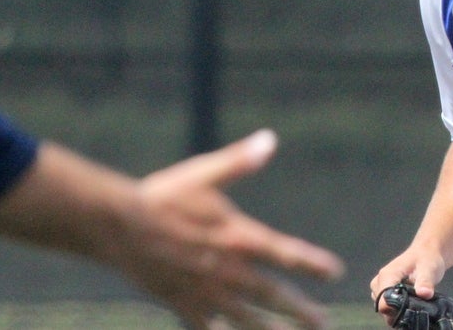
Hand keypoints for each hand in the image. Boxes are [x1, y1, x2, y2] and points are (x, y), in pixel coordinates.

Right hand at [117, 129, 345, 328]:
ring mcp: (205, 292)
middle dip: (300, 310)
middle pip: (272, 295)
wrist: (117, 227)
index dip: (312, 264)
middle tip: (323, 323)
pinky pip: (210, 328)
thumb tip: (269, 140)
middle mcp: (226, 270)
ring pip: (246, 318)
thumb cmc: (162, 196)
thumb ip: (239, 161)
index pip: (286, 254)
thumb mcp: (204, 173)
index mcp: (237, 237)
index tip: (335, 273)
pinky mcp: (182, 304)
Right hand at [369, 250, 447, 325]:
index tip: (410, 310)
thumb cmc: (427, 259)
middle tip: (415, 308)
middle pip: (382, 307)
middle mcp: (379, 281)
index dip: (396, 310)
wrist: (425, 253)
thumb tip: (425, 294)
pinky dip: (397, 309)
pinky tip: (409, 304)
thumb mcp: (430, 269)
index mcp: (387, 275)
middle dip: (398, 312)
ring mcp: (379, 287)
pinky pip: (386, 306)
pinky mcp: (384, 291)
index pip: (383, 301)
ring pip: (384, 309)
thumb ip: (426, 282)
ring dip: (397, 311)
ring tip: (413, 304)